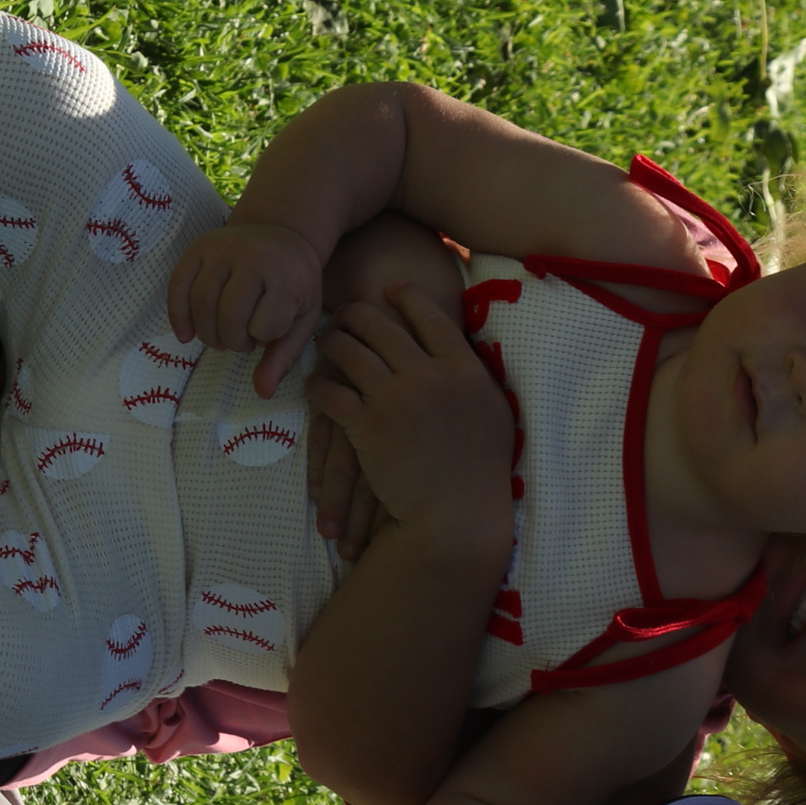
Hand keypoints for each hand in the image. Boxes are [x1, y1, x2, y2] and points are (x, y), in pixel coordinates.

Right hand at [169, 221, 326, 395]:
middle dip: (234, 341)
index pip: (265, 327)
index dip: (265, 337)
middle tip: (242, 339)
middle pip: (229, 318)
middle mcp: (252, 257)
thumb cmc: (294, 282)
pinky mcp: (198, 247)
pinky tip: (186, 335)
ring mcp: (222, 249)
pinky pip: (178, 287)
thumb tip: (262, 393)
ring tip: (222, 336)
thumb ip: (284, 356)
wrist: (281, 232)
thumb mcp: (302, 318)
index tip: (271, 328)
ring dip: (209, 333)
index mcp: (285, 275)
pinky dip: (178, 316)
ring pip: (202, 306)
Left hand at [305, 284, 511, 544]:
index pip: (430, 317)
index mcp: (462, 368)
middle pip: (382, 326)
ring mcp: (394, 398)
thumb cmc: (481, 472)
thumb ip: (475, 381)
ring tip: (323, 342)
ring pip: (349, 352)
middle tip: (343, 312)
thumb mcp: (492, 415)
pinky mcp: (366, 425)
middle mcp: (427, 374)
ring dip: (331, 343)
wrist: (457, 516)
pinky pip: (330, 392)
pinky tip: (313, 386)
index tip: (391, 288)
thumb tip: (464, 359)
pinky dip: (318, 385)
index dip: (408, 297)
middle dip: (357, 313)